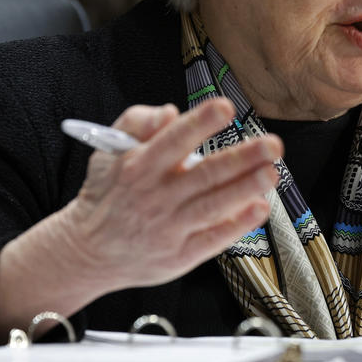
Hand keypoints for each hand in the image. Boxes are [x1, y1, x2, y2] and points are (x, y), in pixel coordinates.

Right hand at [61, 98, 280, 289]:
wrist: (88, 251)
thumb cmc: (108, 193)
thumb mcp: (108, 149)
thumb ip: (137, 122)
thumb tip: (170, 112)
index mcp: (139, 165)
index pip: (174, 139)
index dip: (201, 122)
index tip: (226, 107)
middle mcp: (156, 196)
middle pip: (205, 174)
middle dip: (242, 158)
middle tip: (272, 144)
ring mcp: (169, 227)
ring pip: (213, 205)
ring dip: (246, 188)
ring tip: (271, 172)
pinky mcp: (180, 255)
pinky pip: (213, 238)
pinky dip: (237, 224)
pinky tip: (260, 207)